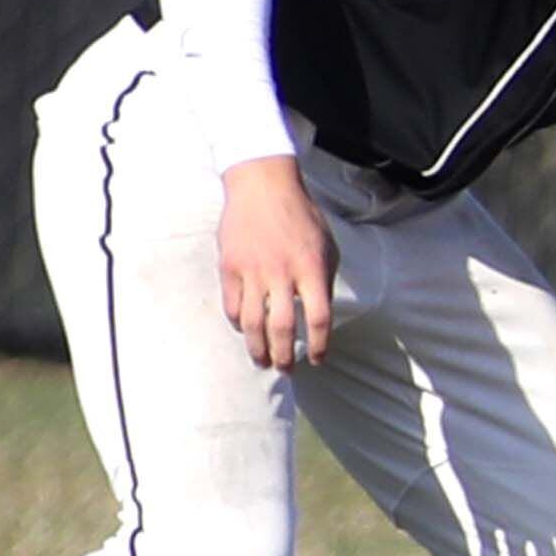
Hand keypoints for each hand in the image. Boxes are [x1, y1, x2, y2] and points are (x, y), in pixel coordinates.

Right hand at [216, 157, 336, 367]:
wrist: (262, 185)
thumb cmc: (300, 216)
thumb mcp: (325, 245)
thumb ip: (323, 278)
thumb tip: (320, 313)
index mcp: (311, 267)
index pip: (319, 318)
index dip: (320, 345)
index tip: (319, 359)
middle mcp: (282, 273)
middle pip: (283, 328)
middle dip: (286, 356)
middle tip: (287, 370)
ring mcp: (252, 271)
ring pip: (253, 323)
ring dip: (258, 348)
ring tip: (263, 360)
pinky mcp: (230, 267)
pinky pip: (233, 306)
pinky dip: (239, 323)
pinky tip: (245, 331)